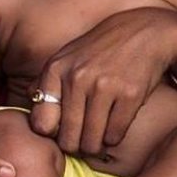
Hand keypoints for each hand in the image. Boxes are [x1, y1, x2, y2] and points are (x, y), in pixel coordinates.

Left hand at [30, 8, 176, 155]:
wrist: (145, 31)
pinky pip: (115, 137)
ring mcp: (104, 86)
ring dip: (96, 145)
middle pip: (68, 140)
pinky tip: (115, 124)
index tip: (62, 129)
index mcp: (56, 69)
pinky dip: (114, 138)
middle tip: (84, 139)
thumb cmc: (102, 48)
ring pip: (92, 143)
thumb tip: (30, 110)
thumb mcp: (68, 55)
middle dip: (76, 145)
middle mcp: (77, 78)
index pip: (41, 124)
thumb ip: (45, 82)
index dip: (52, 133)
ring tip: (99, 134)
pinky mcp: (129, 95)